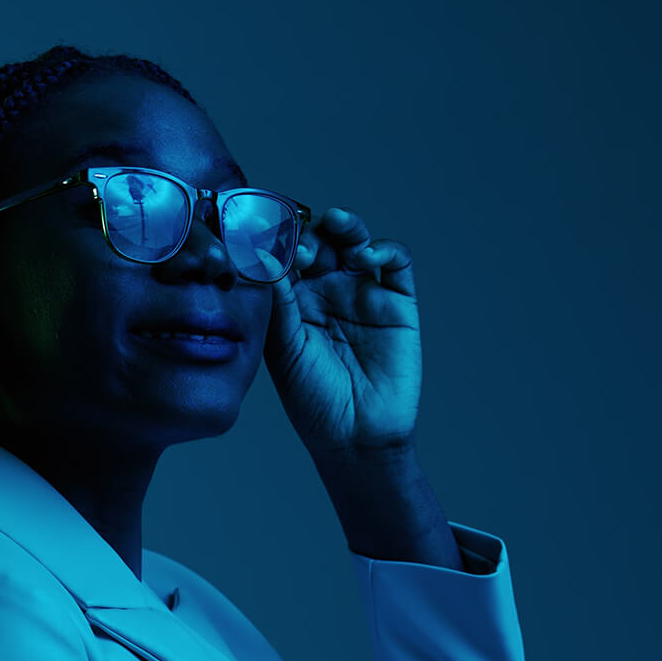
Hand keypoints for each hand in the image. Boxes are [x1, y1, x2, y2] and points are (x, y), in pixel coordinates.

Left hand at [262, 206, 419, 459]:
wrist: (356, 436)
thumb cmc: (313, 400)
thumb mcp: (284, 348)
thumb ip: (278, 300)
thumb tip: (263, 253)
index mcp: (294, 301)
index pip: (285, 255)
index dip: (279, 240)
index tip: (267, 236)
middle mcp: (328, 291)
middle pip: (320, 240)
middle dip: (309, 231)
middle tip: (300, 242)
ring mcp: (363, 293)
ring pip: (355, 241)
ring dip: (345, 226)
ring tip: (336, 224)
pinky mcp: (398, 302)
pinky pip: (396, 263)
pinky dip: (384, 248)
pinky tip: (367, 255)